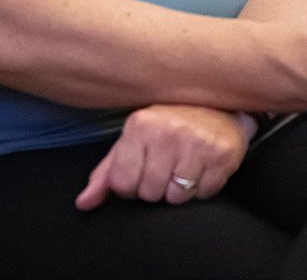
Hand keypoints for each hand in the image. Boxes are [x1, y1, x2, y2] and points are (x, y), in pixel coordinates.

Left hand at [76, 104, 249, 209]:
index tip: (144, 168)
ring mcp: (198, 143)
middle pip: (150, 193)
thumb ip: (106, 173)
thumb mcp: (134, 140)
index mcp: (140, 125)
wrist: (222, 104)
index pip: (122, 184)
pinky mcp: (223, 155)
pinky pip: (204, 194)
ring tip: (187, 165)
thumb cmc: (172, 124)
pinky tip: (205, 166)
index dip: (131, 184)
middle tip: (169, 165)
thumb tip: (83, 203)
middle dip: (157, 187)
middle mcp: (169, 132)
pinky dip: (204, 187)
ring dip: (181, 189)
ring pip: (177, 197)